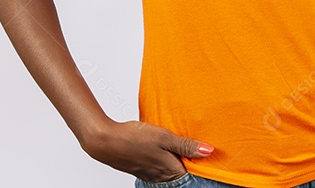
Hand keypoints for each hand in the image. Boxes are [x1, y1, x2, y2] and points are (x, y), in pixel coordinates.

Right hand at [80, 118, 214, 181]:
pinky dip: (164, 159)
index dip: (201, 162)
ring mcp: (151, 175)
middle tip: (195, 146)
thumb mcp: (164, 137)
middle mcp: (162, 177)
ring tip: (180, 145)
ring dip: (177, 159)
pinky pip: (159, 167)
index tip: (208, 151)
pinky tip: (163, 148)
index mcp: (171, 171)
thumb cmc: (134, 138)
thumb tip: (209, 151)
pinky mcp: (142, 169)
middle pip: (182, 172)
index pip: (194, 172)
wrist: (105, 142)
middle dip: (190, 161)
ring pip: (170, 169)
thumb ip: (185, 145)